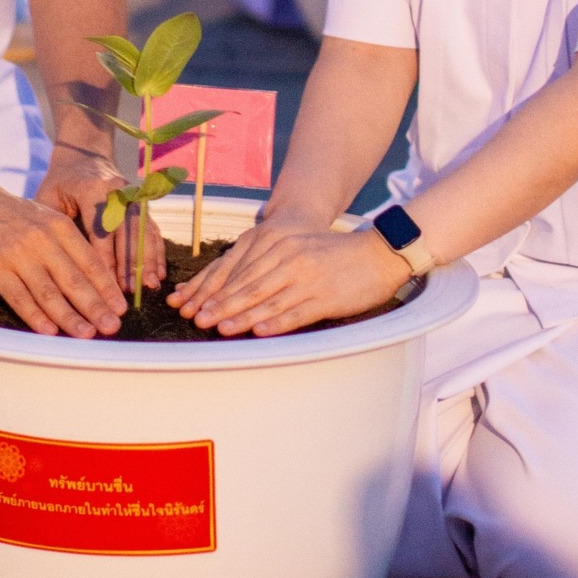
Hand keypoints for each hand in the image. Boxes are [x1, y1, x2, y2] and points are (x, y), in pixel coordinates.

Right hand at [0, 168, 126, 337]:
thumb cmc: (11, 214)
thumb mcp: (45, 219)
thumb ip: (66, 243)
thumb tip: (93, 277)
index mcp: (60, 227)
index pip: (90, 262)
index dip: (107, 288)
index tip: (121, 308)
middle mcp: (42, 240)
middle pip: (74, 279)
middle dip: (96, 306)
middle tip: (113, 327)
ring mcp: (17, 254)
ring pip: (49, 292)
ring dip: (70, 317)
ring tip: (87, 335)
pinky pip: (19, 296)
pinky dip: (36, 316)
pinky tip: (49, 332)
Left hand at [35, 142, 165, 294]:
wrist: (83, 154)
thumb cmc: (60, 182)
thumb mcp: (48, 198)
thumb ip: (54, 227)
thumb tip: (60, 266)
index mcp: (91, 189)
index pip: (101, 230)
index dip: (106, 260)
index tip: (108, 286)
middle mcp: (118, 191)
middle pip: (127, 232)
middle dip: (131, 264)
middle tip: (132, 291)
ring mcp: (133, 195)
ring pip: (144, 232)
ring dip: (148, 260)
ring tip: (149, 285)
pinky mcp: (142, 202)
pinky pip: (152, 229)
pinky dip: (156, 252)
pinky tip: (158, 272)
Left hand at [169, 217, 407, 337]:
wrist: (380, 253)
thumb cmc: (339, 254)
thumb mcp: (302, 247)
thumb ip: (275, 262)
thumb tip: (245, 285)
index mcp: (281, 245)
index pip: (242, 270)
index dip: (217, 289)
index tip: (197, 304)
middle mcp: (290, 259)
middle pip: (249, 286)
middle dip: (221, 305)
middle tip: (198, 320)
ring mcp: (307, 279)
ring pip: (267, 301)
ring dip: (241, 317)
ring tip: (220, 329)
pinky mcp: (325, 297)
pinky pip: (295, 313)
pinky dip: (275, 323)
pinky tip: (258, 332)